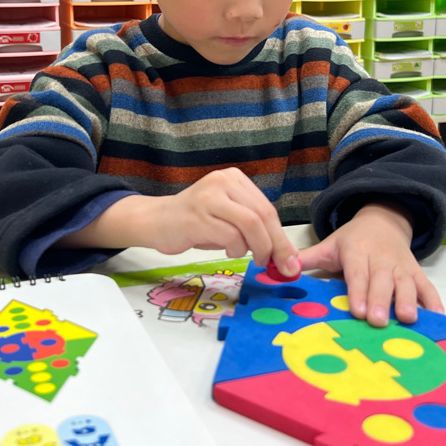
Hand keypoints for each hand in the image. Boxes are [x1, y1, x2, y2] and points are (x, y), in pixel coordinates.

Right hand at [132, 168, 298, 274]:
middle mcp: (223, 182)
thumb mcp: (227, 217)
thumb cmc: (195, 222)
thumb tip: (284, 254)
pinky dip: (236, 249)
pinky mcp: (197, 216)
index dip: (282, 236)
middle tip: (280, 266)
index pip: (267, 208)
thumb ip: (253, 228)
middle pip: (262, 215)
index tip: (290, 259)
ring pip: (250, 224)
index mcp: (234, 179)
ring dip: (257, 248)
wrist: (155, 220)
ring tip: (251, 257)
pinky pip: (230, 236)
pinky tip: (228, 251)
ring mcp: (209, 197)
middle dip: (276, 245)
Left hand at [298, 203, 441, 327]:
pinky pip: (427, 286)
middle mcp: (381, 258)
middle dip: (380, 301)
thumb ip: (307, 258)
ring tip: (408, 319)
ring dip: (408, 301)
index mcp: (357, 251)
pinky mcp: (416, 272)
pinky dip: (434, 301)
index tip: (357, 310)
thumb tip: (282, 268)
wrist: (383, 220)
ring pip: (406, 283)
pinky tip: (438, 318)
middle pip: (381, 281)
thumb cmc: (352, 241)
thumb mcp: (330, 245)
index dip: (358, 291)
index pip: (357, 272)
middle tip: (378, 322)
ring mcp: (401, 266)